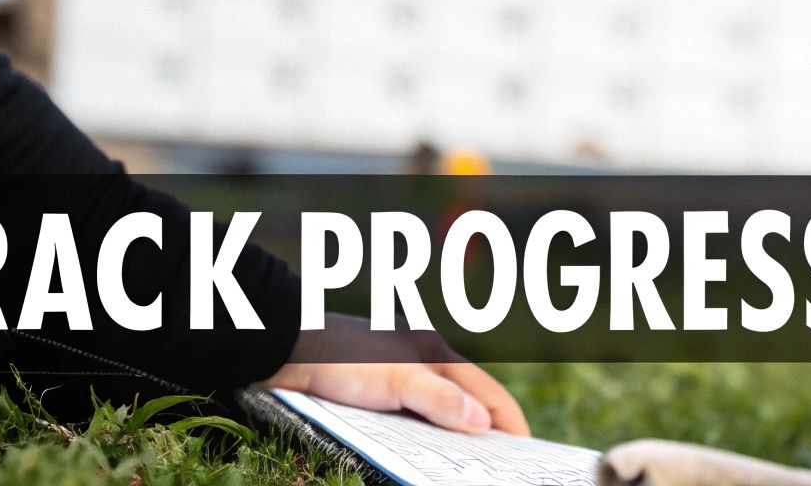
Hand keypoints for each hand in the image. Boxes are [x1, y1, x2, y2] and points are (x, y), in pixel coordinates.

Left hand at [264, 314, 528, 435]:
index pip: (487, 390)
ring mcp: (399, 369)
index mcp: (435, 350)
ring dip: (458, 429)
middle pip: (468, 396)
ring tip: (470, 459)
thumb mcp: (394, 382)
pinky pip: (416, 410)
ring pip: (442, 404)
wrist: (284, 350)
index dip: (508, 419)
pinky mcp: (376, 383)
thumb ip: (439, 400)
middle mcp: (422, 357)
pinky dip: (430, 428)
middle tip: (504, 460)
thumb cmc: (339, 360)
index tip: (526, 448)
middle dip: (489, 426)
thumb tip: (483, 425)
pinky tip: (426, 446)